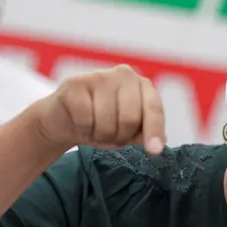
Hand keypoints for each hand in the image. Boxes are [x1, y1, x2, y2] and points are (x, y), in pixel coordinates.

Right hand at [33, 65, 165, 152]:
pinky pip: (85, 118)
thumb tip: (162, 140)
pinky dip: (83, 129)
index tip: (155, 151)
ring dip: (99, 135)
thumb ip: (144, 133)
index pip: (153, 108)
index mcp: (142, 85)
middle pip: (130, 118)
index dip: (155, 130)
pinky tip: (80, 122)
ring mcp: (99, 76)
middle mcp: (124, 75)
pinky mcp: (75, 84)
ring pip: (106, 120)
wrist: (64, 119)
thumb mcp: (127, 132)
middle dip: (119, 136)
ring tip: (94, 128)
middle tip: (110, 136)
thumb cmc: (101, 123)